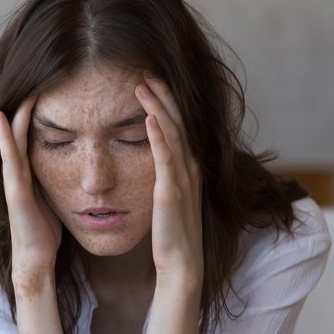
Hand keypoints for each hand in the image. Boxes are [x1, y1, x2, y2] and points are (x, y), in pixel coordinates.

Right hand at [0, 97, 61, 278]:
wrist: (36, 259)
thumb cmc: (46, 230)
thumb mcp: (55, 195)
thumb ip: (58, 178)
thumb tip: (76, 163)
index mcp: (30, 171)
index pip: (33, 133)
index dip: (38, 111)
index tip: (51, 88)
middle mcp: (19, 171)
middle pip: (20, 131)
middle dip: (27, 106)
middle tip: (38, 79)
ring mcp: (14, 179)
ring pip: (12, 139)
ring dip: (16, 113)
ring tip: (23, 89)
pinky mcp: (15, 190)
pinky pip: (10, 158)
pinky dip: (5, 137)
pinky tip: (2, 117)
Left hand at [134, 74, 203, 283]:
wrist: (181, 264)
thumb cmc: (172, 232)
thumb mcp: (171, 196)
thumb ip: (167, 175)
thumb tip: (155, 157)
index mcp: (189, 167)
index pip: (180, 124)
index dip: (168, 100)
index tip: (151, 80)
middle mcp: (190, 167)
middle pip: (179, 121)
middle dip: (163, 94)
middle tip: (146, 69)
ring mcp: (183, 178)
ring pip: (173, 133)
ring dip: (158, 106)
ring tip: (143, 83)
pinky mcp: (171, 192)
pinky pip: (165, 158)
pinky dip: (158, 136)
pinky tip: (149, 117)